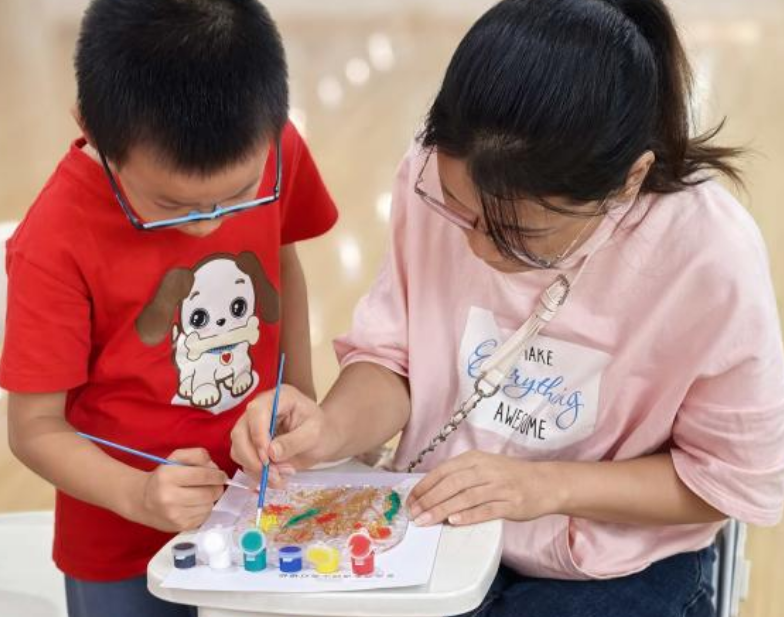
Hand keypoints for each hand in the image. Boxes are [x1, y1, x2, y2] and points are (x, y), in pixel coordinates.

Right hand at [128, 448, 227, 531]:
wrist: (143, 501)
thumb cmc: (164, 477)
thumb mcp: (176, 458)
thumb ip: (197, 455)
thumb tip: (214, 467)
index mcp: (167, 476)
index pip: (202, 476)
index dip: (217, 475)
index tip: (221, 475)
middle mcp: (168, 497)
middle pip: (208, 493)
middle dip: (217, 487)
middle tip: (216, 485)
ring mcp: (174, 514)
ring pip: (208, 506)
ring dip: (211, 499)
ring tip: (202, 494)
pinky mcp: (179, 526)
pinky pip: (204, 517)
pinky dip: (205, 509)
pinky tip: (196, 504)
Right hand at [230, 385, 338, 480]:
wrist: (322, 439)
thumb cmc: (321, 431)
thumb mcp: (314, 434)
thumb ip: (294, 441)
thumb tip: (271, 453)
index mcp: (279, 398)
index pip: (257, 410)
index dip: (258, 434)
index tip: (268, 458)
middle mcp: (260, 409)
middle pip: (240, 431)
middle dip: (253, 458)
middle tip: (273, 475)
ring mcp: (253, 426)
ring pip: (238, 449)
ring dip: (255, 469)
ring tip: (280, 478)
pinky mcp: (251, 443)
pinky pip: (244, 461)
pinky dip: (257, 474)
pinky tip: (276, 478)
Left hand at [406, 451, 558, 526]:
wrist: (544, 482)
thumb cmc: (509, 476)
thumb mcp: (483, 467)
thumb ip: (459, 476)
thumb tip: (430, 492)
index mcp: (474, 459)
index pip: (443, 471)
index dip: (424, 486)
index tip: (410, 500)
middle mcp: (485, 470)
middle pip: (451, 484)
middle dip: (429, 500)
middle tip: (414, 514)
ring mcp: (499, 486)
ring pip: (465, 497)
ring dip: (442, 510)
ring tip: (426, 521)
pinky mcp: (511, 503)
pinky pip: (486, 509)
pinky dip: (468, 516)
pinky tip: (454, 522)